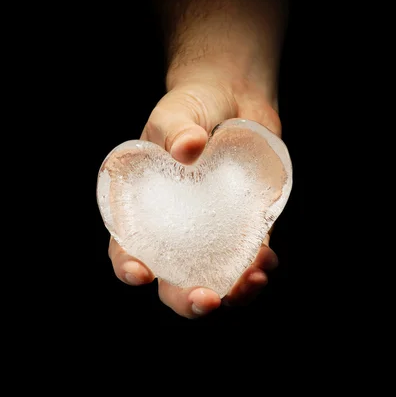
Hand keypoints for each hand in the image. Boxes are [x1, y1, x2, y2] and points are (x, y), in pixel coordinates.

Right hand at [108, 67, 281, 317]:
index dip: (128, 266)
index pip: (127, 246)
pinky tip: (267, 262)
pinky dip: (258, 268)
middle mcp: (175, 229)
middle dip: (184, 299)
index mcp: (144, 208)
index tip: (141, 273)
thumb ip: (176, 128)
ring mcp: (211, 232)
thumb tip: (189, 147)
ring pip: (215, 278)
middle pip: (172, 278)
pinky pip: (249, 259)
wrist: (233, 97)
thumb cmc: (191, 107)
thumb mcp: (175, 112)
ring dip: (232, 292)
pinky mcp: (244, 228)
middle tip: (203, 299)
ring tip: (252, 281)